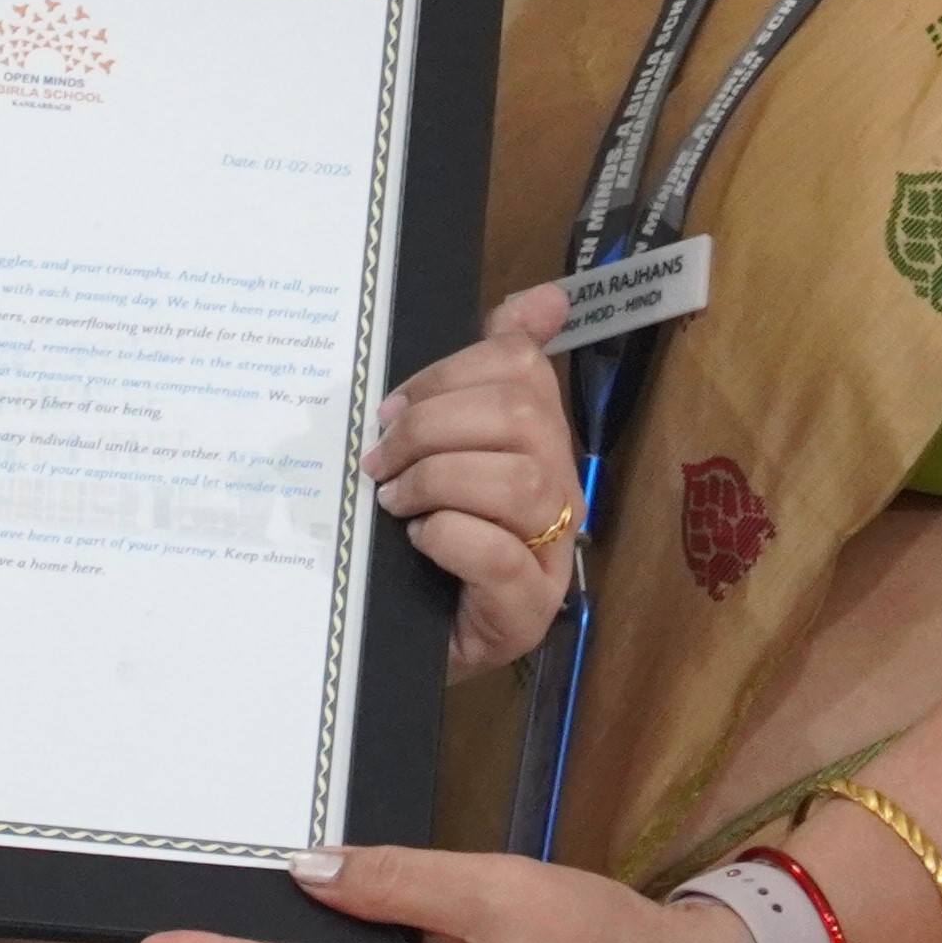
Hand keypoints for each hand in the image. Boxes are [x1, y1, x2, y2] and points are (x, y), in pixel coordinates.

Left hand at [367, 284, 582, 677]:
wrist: (400, 645)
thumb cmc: (424, 541)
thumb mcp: (441, 451)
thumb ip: (480, 374)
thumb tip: (547, 296)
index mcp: (541, 441)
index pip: (521, 368)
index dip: (449, 372)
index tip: (392, 405)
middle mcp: (560, 493)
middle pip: (521, 417)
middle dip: (434, 426)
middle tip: (380, 457)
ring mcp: (551, 556)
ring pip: (518, 482)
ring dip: (437, 479)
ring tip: (393, 499)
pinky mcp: (525, 612)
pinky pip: (499, 554)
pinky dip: (450, 535)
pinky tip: (419, 539)